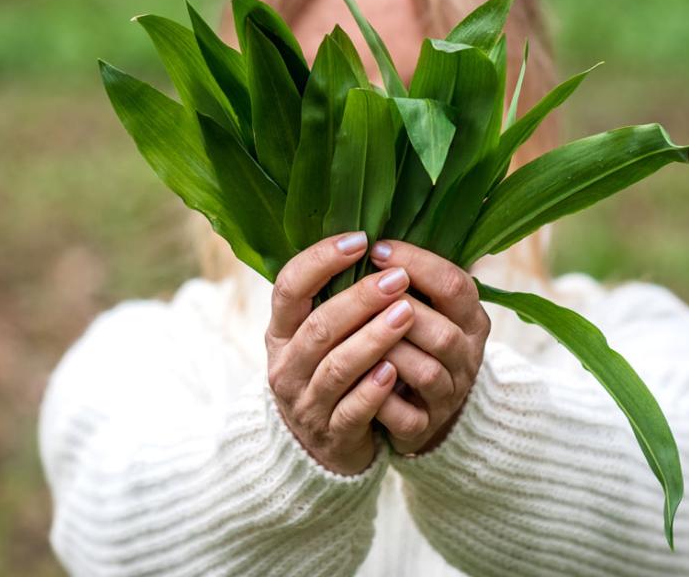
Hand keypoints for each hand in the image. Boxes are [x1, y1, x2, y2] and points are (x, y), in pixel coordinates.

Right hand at [265, 232, 415, 474]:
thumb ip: (336, 296)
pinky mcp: (332, 435)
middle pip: (319, 326)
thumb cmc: (330, 373)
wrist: (322, 447)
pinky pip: (352, 411)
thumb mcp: (319, 336)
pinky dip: (373, 390)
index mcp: (281, 332)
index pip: (290, 287)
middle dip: (360, 299)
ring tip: (406, 314)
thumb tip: (376, 240)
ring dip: (373, 339)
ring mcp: (307, 403)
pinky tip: (395, 371)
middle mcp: (286, 366)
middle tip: (397, 277)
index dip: (321, 260)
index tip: (360, 240)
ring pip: (337, 367)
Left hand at [367, 240, 490, 454]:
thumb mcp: (425, 304)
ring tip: (355, 333)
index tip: (374, 248)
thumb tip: (370, 228)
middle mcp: (466, 356)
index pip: (455, 284)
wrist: (420, 409)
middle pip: (443, 331)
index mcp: (470, 318)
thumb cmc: (412, 341)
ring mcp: (448, 394)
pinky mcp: (425, 427)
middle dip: (398, 309)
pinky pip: (406, 415)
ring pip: (425, 371)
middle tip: (362, 291)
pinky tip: (356, 381)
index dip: (416, 263)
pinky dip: (380, 399)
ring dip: (387, 349)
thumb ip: (408, 274)